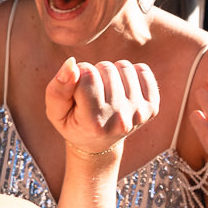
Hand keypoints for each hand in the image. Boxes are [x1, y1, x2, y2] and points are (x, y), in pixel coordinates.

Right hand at [45, 57, 159, 157]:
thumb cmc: (74, 124)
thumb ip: (58, 88)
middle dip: (94, 73)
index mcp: (95, 123)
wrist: (99, 144)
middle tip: (91, 93)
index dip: (78, 75)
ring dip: (111, 73)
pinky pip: (142, 70)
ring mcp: (139, 113)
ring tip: (105, 90)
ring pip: (123, 66)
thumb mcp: (55, 112)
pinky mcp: (152, 106)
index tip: (76, 91)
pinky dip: (130, 73)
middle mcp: (120, 120)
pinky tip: (121, 89)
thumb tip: (72, 63)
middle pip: (106, 68)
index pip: (87, 75)